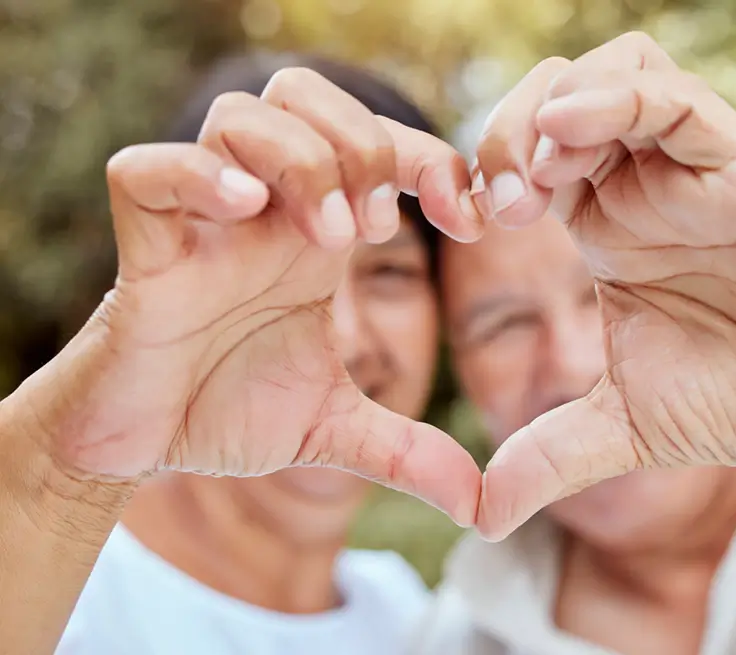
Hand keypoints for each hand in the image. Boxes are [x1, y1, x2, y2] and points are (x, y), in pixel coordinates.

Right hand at [15, 68, 482, 525]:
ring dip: (301, 161)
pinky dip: (198, 179)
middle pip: (305, 94)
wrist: (144, 444)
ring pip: (239, 116)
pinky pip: (146, 173)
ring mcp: (202, 225)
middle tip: (377, 224)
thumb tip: (482, 506)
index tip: (468, 220)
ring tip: (330, 238)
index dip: (432, 161)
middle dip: (362, 140)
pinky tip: (247, 215)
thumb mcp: (334, 428)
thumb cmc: (229, 409)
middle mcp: (264, 213)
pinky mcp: (145, 253)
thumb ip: (408, 451)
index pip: (377, 145)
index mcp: (314, 233)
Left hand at [472, 33, 735, 538]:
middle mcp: (643, 188)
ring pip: (608, 76)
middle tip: (490, 206)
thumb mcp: (626, 428)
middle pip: (553, 103)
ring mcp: (692, 171)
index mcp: (606, 229)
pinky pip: (672, 97)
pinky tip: (568, 137)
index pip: (525, 160)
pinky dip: (612, 99)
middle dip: (502, 136)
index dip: (477, 175)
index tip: (458, 224)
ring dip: (548, 111)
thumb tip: (477, 517)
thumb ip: (549, 456)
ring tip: (532, 181)